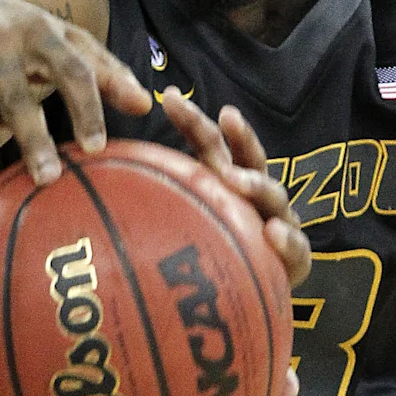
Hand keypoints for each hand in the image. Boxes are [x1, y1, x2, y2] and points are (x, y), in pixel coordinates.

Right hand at [0, 0, 151, 200]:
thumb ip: (104, 71)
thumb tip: (146, 105)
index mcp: (38, 26)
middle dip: (30, 136)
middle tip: (48, 180)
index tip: (97, 148)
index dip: (86, 107)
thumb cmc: (17, 31)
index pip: (71, 67)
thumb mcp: (61, 41)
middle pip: (13, 90)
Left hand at [159, 87, 308, 286]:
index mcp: (226, 183)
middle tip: (225, 117)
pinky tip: (274, 233)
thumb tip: (101, 187)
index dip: (192, 122)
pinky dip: (287, 240)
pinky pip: (295, 248)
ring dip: (255, 183)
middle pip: (247, 159)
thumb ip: (158, 208)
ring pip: (273, 196)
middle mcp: (254, 197)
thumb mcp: (184, 228)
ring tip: (236, 181)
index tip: (169, 98)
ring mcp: (278, 222)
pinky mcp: (293, 258)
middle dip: (239, 135)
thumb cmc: (211, 258)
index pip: (210, 146)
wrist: (253, 297)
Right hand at [160, 88, 307, 395]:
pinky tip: (172, 104)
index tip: (275, 237)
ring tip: (210, 116)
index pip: (295, 252)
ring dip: (226, 140)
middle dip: (258, 188)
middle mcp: (264, 223)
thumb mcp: (238, 348)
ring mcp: (239, 196)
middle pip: (269, 197)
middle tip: (237, 185)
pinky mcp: (214, 176)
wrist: (209, 289)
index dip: (289, 242)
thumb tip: (288, 394)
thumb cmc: (221, 321)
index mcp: (278, 265)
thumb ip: (259, 367)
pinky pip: (210, 147)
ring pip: (239, 162)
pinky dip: (200, 128)